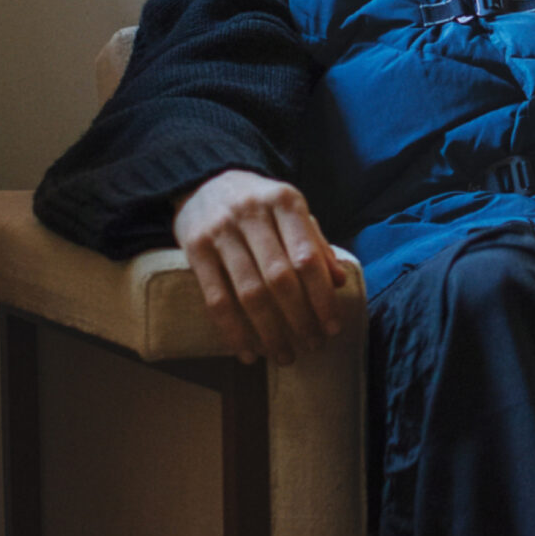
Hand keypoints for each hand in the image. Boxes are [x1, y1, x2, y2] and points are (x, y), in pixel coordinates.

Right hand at [172, 170, 346, 363]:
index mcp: (284, 201)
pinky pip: (216, 299)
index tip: (333, 327)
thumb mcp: (291, 211)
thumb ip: (315, 243)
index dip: (322, 297)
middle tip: (313, 346)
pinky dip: (233, 331)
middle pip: (280, 278)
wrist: (204, 180)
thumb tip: (340, 282)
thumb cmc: (259, 205)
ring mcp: (220, 230)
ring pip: (249, 293)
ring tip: (284, 355)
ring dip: (269, 332)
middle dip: (300, 319)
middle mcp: (252, 212)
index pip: (307, 257)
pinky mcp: (194, 248)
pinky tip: (248, 352)